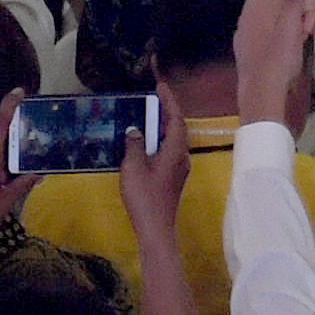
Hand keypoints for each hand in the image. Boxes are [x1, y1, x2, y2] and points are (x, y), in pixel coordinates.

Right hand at [115, 99, 192, 244]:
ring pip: (173, 140)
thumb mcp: (133, 167)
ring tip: (146, 114)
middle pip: (177, 129)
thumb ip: (134, 144)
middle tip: (151, 98)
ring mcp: (178, 169)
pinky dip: (159, 138)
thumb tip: (135, 129)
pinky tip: (144, 140)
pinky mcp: (171, 177)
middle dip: (166, 111)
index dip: (170, 102)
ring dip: (162, 125)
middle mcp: (181, 158)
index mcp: (175, 152)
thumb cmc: (144, 196)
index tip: (160, 86)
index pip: (176, 120)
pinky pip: (168, 150)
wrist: (156, 227)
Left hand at [234, 0, 314, 115]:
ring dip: (293, 29)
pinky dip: (280, 38)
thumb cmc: (279, 56)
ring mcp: (247, 25)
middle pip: (289, 4)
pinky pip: (272, 31)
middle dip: (301, 18)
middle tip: (301, 38)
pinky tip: (282, 52)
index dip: (308, 9)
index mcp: (260, 0)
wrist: (261, 88)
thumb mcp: (291, 26)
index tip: (306, 27)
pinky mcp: (248, 41)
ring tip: (294, 46)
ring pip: (282, 18)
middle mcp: (250, 8)